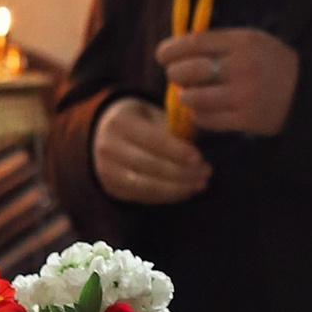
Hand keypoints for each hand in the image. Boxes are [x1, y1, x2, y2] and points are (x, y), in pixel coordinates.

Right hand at [94, 96, 211, 204]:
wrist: (105, 133)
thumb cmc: (141, 121)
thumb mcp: (154, 114)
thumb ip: (173, 127)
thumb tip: (197, 144)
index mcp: (120, 122)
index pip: (151, 139)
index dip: (176, 151)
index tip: (199, 158)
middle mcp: (108, 148)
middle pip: (150, 166)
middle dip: (182, 172)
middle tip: (206, 172)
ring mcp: (108, 171)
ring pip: (147, 186)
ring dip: (178, 188)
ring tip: (200, 183)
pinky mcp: (113, 188)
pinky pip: (144, 197)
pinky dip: (168, 196)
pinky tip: (187, 190)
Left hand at [156, 23, 299, 136]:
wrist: (309, 93)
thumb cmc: (273, 63)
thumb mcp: (252, 41)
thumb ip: (220, 41)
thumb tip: (179, 45)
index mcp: (242, 42)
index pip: (195, 42)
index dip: (172, 49)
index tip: (161, 55)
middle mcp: (242, 67)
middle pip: (190, 70)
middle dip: (175, 74)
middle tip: (175, 77)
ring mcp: (244, 95)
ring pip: (195, 98)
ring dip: (185, 96)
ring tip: (189, 94)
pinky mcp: (246, 119)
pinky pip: (207, 119)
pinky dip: (198, 116)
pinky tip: (203, 111)